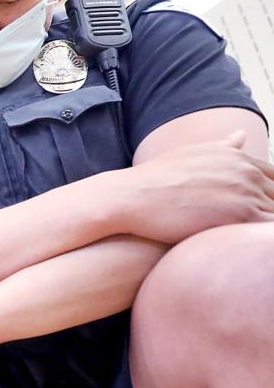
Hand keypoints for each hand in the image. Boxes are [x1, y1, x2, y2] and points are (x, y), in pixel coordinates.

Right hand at [126, 132, 273, 242]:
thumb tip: (241, 135)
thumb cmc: (152, 181)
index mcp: (239, 159)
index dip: (272, 196)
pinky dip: (265, 239)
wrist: (128, 197)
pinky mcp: (240, 216)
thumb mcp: (191, 154)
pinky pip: (268, 231)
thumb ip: (222, 148)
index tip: (262, 210)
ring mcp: (246, 192)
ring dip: (267, 227)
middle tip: (258, 227)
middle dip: (272, 210)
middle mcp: (247, 172)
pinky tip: (255, 252)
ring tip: (257, 245)